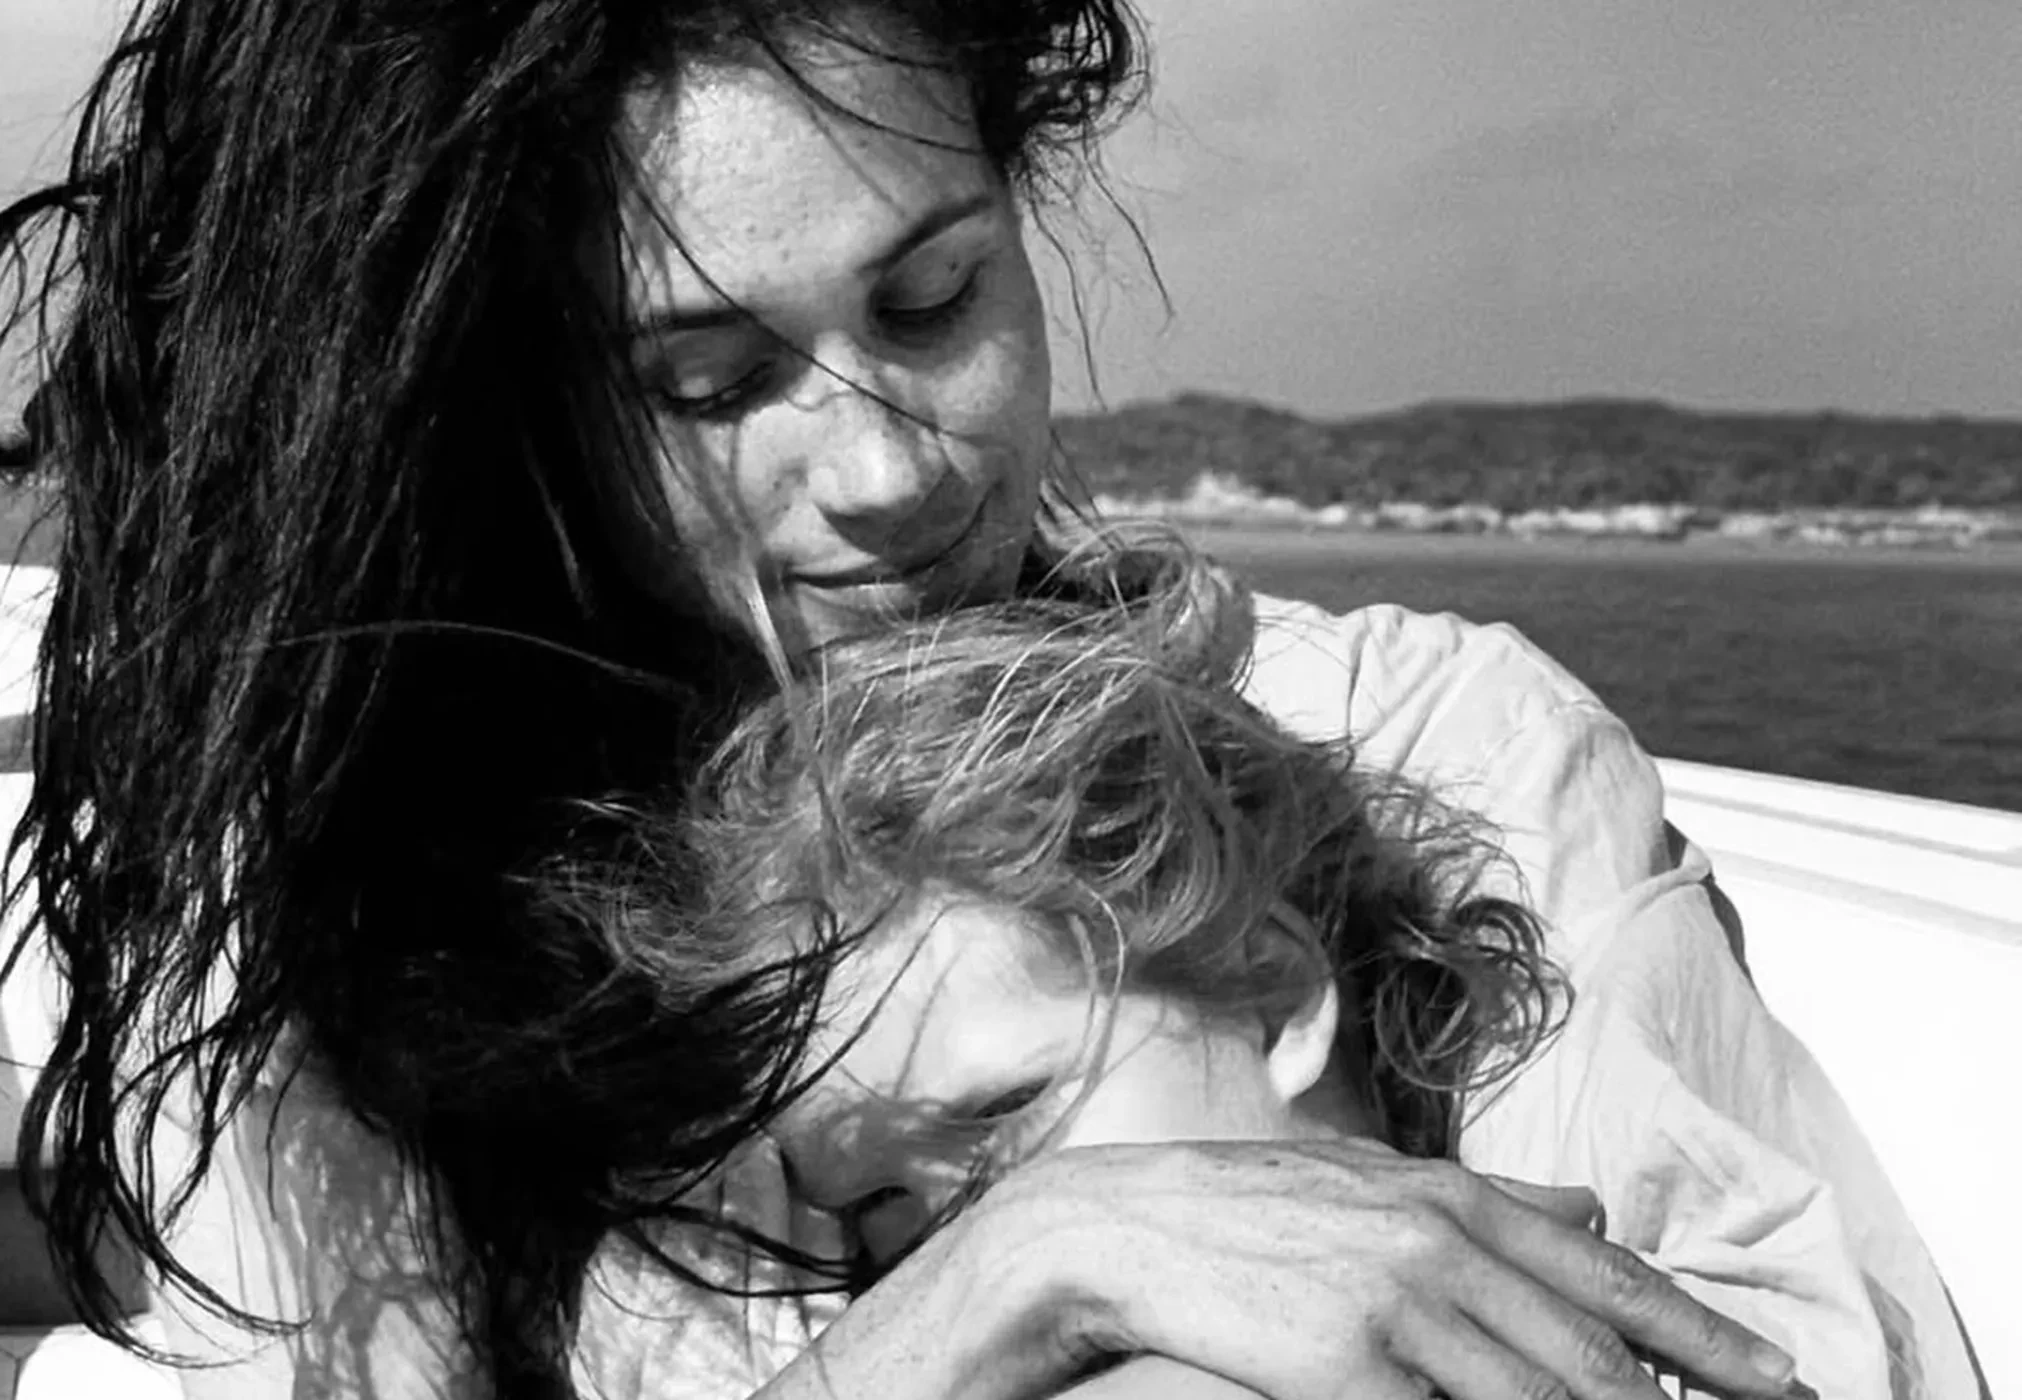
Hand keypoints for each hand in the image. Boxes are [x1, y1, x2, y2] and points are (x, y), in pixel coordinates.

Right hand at [962, 1138, 1800, 1399]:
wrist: (1129, 1227)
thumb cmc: (1258, 1205)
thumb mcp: (1378, 1177)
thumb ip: (1491, 1198)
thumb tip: (1590, 1207)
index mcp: (1456, 1197)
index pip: (1612, 1277)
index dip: (1708, 1335)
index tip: (1782, 1378)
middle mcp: (1440, 1246)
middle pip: (1596, 1353)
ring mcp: (1393, 1310)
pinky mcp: (1343, 1371)